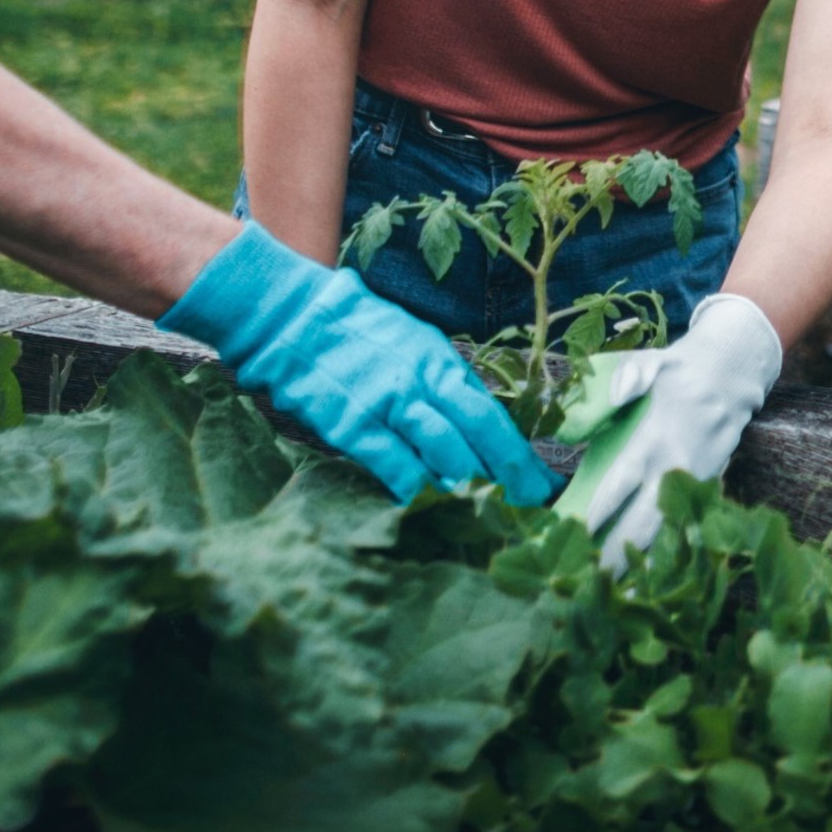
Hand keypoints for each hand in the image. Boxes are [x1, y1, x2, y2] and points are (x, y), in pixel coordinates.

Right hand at [159, 223, 552, 506]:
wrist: (291, 315)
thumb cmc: (353, 329)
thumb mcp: (410, 342)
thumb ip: (440, 382)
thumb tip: (472, 422)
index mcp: (439, 360)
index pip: (492, 414)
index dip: (519, 453)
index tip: (540, 483)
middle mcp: (420, 380)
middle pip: (477, 436)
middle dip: (506, 478)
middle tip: (525, 511)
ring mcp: (386, 401)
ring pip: (441, 451)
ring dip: (468, 488)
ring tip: (487, 516)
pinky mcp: (350, 422)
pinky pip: (392, 463)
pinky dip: (414, 489)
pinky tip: (428, 507)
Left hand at [572, 291, 784, 563]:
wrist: (733, 376)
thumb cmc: (680, 371)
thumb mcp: (652, 362)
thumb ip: (628, 378)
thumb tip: (608, 401)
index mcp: (656, 436)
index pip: (623, 481)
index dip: (601, 510)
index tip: (577, 534)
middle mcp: (676, 465)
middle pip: (643, 519)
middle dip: (615, 552)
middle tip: (587, 580)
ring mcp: (695, 482)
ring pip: (666, 531)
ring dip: (641, 561)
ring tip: (614, 593)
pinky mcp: (708, 488)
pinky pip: (685, 527)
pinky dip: (668, 554)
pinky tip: (647, 578)